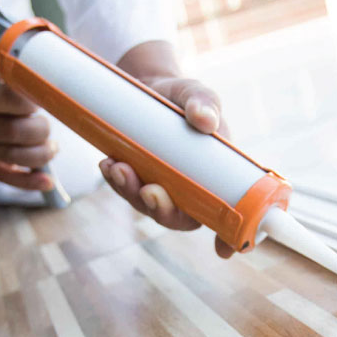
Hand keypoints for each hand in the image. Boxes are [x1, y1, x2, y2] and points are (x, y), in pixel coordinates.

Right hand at [0, 59, 55, 190]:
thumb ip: (2, 68)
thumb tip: (39, 72)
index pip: (4, 98)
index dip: (30, 100)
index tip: (41, 98)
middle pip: (13, 131)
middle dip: (41, 129)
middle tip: (46, 123)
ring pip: (14, 156)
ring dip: (42, 153)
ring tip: (52, 146)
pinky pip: (5, 177)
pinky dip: (29, 182)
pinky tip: (47, 181)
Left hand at [99, 67, 234, 257]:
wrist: (151, 85)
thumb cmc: (184, 96)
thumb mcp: (197, 93)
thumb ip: (205, 103)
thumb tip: (204, 120)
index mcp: (216, 177)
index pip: (227, 213)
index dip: (228, 237)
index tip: (223, 250)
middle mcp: (190, 189)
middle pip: (181, 218)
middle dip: (162, 210)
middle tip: (150, 190)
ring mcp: (162, 186)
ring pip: (149, 206)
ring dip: (132, 194)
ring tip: (118, 168)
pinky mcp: (138, 177)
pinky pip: (126, 189)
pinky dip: (115, 181)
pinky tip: (107, 165)